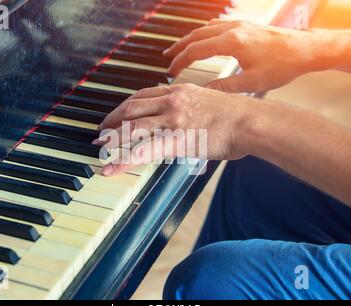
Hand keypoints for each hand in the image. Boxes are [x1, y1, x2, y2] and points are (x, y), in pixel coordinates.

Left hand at [95, 84, 261, 175]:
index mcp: (179, 91)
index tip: (116, 114)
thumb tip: (187, 117)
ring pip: (132, 128)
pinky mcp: (176, 139)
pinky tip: (110, 169)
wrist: (250, 122)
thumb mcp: (209, 101)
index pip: (142, 95)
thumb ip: (193, 106)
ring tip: (100, 148)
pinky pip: (142, 151)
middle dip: (112, 120)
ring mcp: (172, 120)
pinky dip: (122, 161)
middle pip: (131, 108)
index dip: (124, 106)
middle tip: (101, 131)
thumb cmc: (237, 115)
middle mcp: (171, 101)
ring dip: (112, 139)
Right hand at [164, 20, 322, 92]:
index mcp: (231, 42)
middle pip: (195, 36)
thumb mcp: (252, 83)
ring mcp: (238, 24)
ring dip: (190, 40)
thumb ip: (224, 87)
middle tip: (167, 59)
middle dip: (179, 48)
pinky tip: (202, 40)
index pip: (195, 51)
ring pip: (205, 29)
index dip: (180, 62)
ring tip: (178, 50)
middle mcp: (232, 29)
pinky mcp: (245, 26)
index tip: (171, 73)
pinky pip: (216, 26)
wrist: (306, 49)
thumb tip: (202, 93)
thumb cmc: (283, 66)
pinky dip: (203, 34)